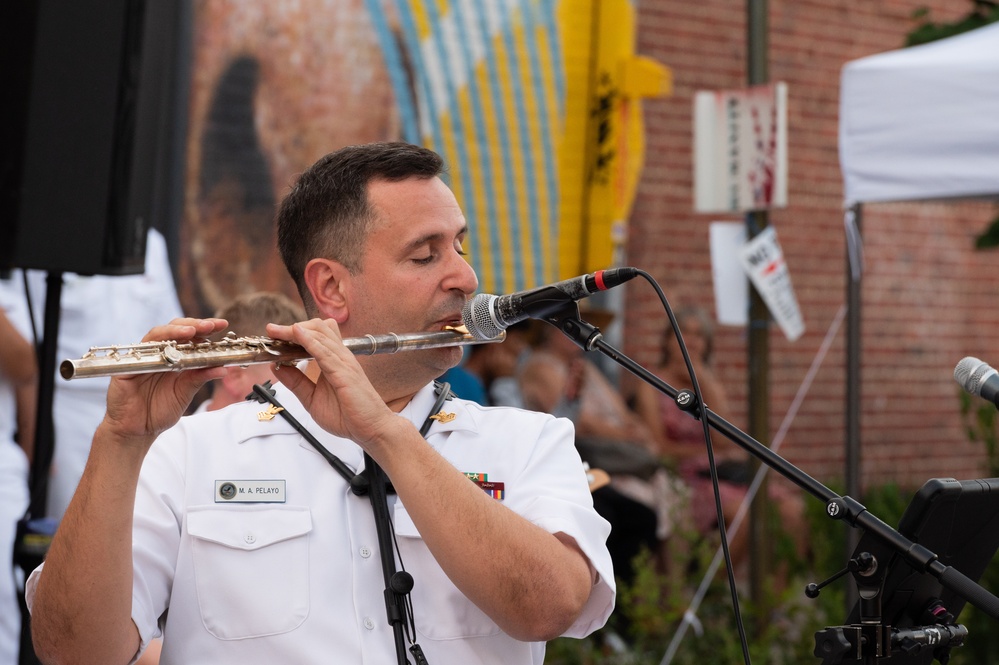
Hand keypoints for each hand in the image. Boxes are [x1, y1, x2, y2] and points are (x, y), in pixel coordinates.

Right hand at [102, 318, 226, 446]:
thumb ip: (199, 378)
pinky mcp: (126, 367)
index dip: (205, 328)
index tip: (222, 324)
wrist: (137, 431)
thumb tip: (223, 368)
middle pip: (174, 329)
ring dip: (174, 331)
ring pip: (156, 335)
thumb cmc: (159, 411)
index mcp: (175, 357)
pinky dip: (154, 350)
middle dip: (193, 324)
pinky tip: (167, 352)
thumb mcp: (185, 393)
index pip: (190, 336)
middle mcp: (159, 354)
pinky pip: (139, 354)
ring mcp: (142, 358)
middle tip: (210, 325)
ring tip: (192, 331)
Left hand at [268, 319, 400, 451]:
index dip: (293, 331)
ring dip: (296, 331)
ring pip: (320, 334)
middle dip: (291, 327)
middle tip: (271, 330)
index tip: (273, 333)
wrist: (371, 429)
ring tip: (276, 332)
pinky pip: (325, 352)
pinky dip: (309, 341)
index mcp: (333, 361)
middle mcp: (340, 357)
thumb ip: (297, 383)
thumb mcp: (312, 399)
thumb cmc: (349, 416)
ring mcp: (344, 362)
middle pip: (317, 327)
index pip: (315, 335)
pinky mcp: (345, 372)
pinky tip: (297, 335)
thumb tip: (277, 367)